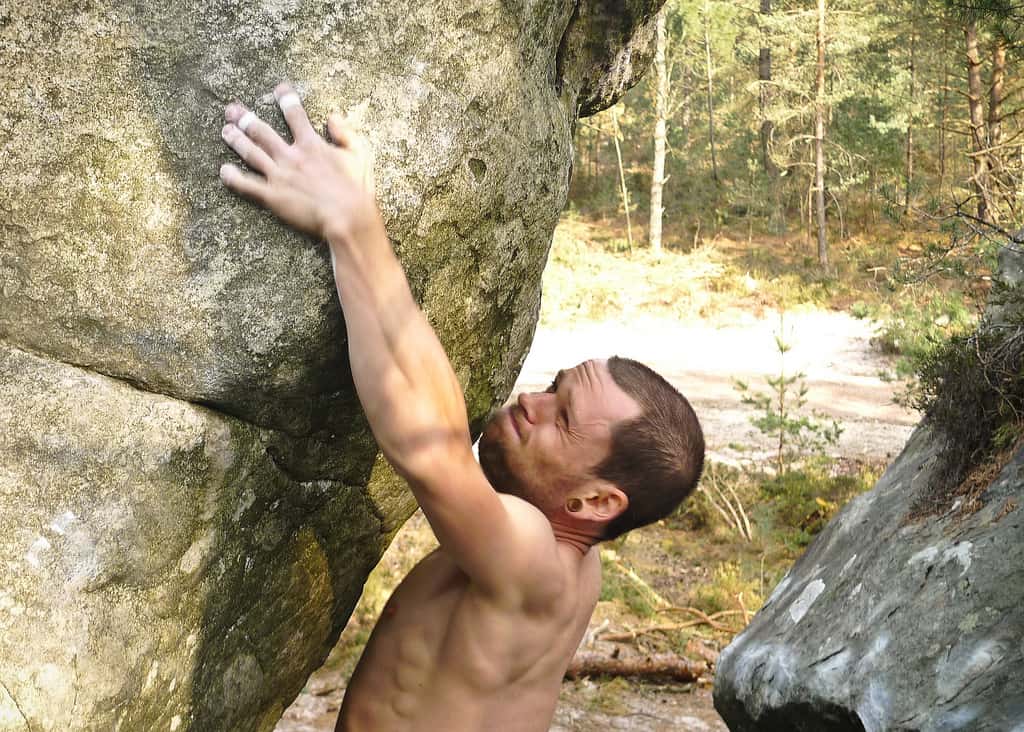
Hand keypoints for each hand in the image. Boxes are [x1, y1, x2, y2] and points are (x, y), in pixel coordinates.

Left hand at [219, 83, 377, 241]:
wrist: (347, 217)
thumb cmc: (357, 189)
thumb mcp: (360, 155)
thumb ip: (345, 133)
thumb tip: (333, 116)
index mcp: (311, 144)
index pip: (295, 115)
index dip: (286, 99)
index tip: (278, 89)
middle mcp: (291, 156)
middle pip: (262, 131)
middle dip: (246, 118)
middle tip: (232, 110)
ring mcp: (279, 175)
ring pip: (251, 153)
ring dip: (236, 140)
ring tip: (225, 131)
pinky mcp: (272, 196)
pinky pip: (247, 185)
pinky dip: (233, 177)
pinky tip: (223, 171)